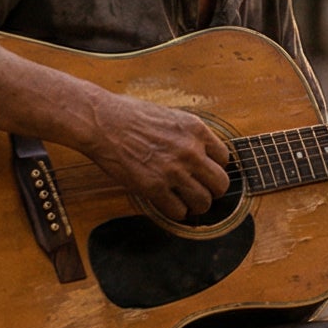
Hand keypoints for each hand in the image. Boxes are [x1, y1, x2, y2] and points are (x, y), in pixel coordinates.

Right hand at [89, 93, 230, 221]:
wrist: (102, 122)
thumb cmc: (129, 115)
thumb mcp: (171, 116)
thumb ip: (189, 135)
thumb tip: (201, 152)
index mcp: (196, 130)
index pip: (225, 158)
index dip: (215, 168)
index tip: (205, 172)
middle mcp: (190, 151)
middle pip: (221, 184)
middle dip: (212, 190)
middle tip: (201, 191)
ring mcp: (173, 171)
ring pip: (203, 202)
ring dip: (196, 205)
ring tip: (187, 202)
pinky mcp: (154, 187)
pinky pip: (178, 211)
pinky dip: (176, 212)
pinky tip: (169, 204)